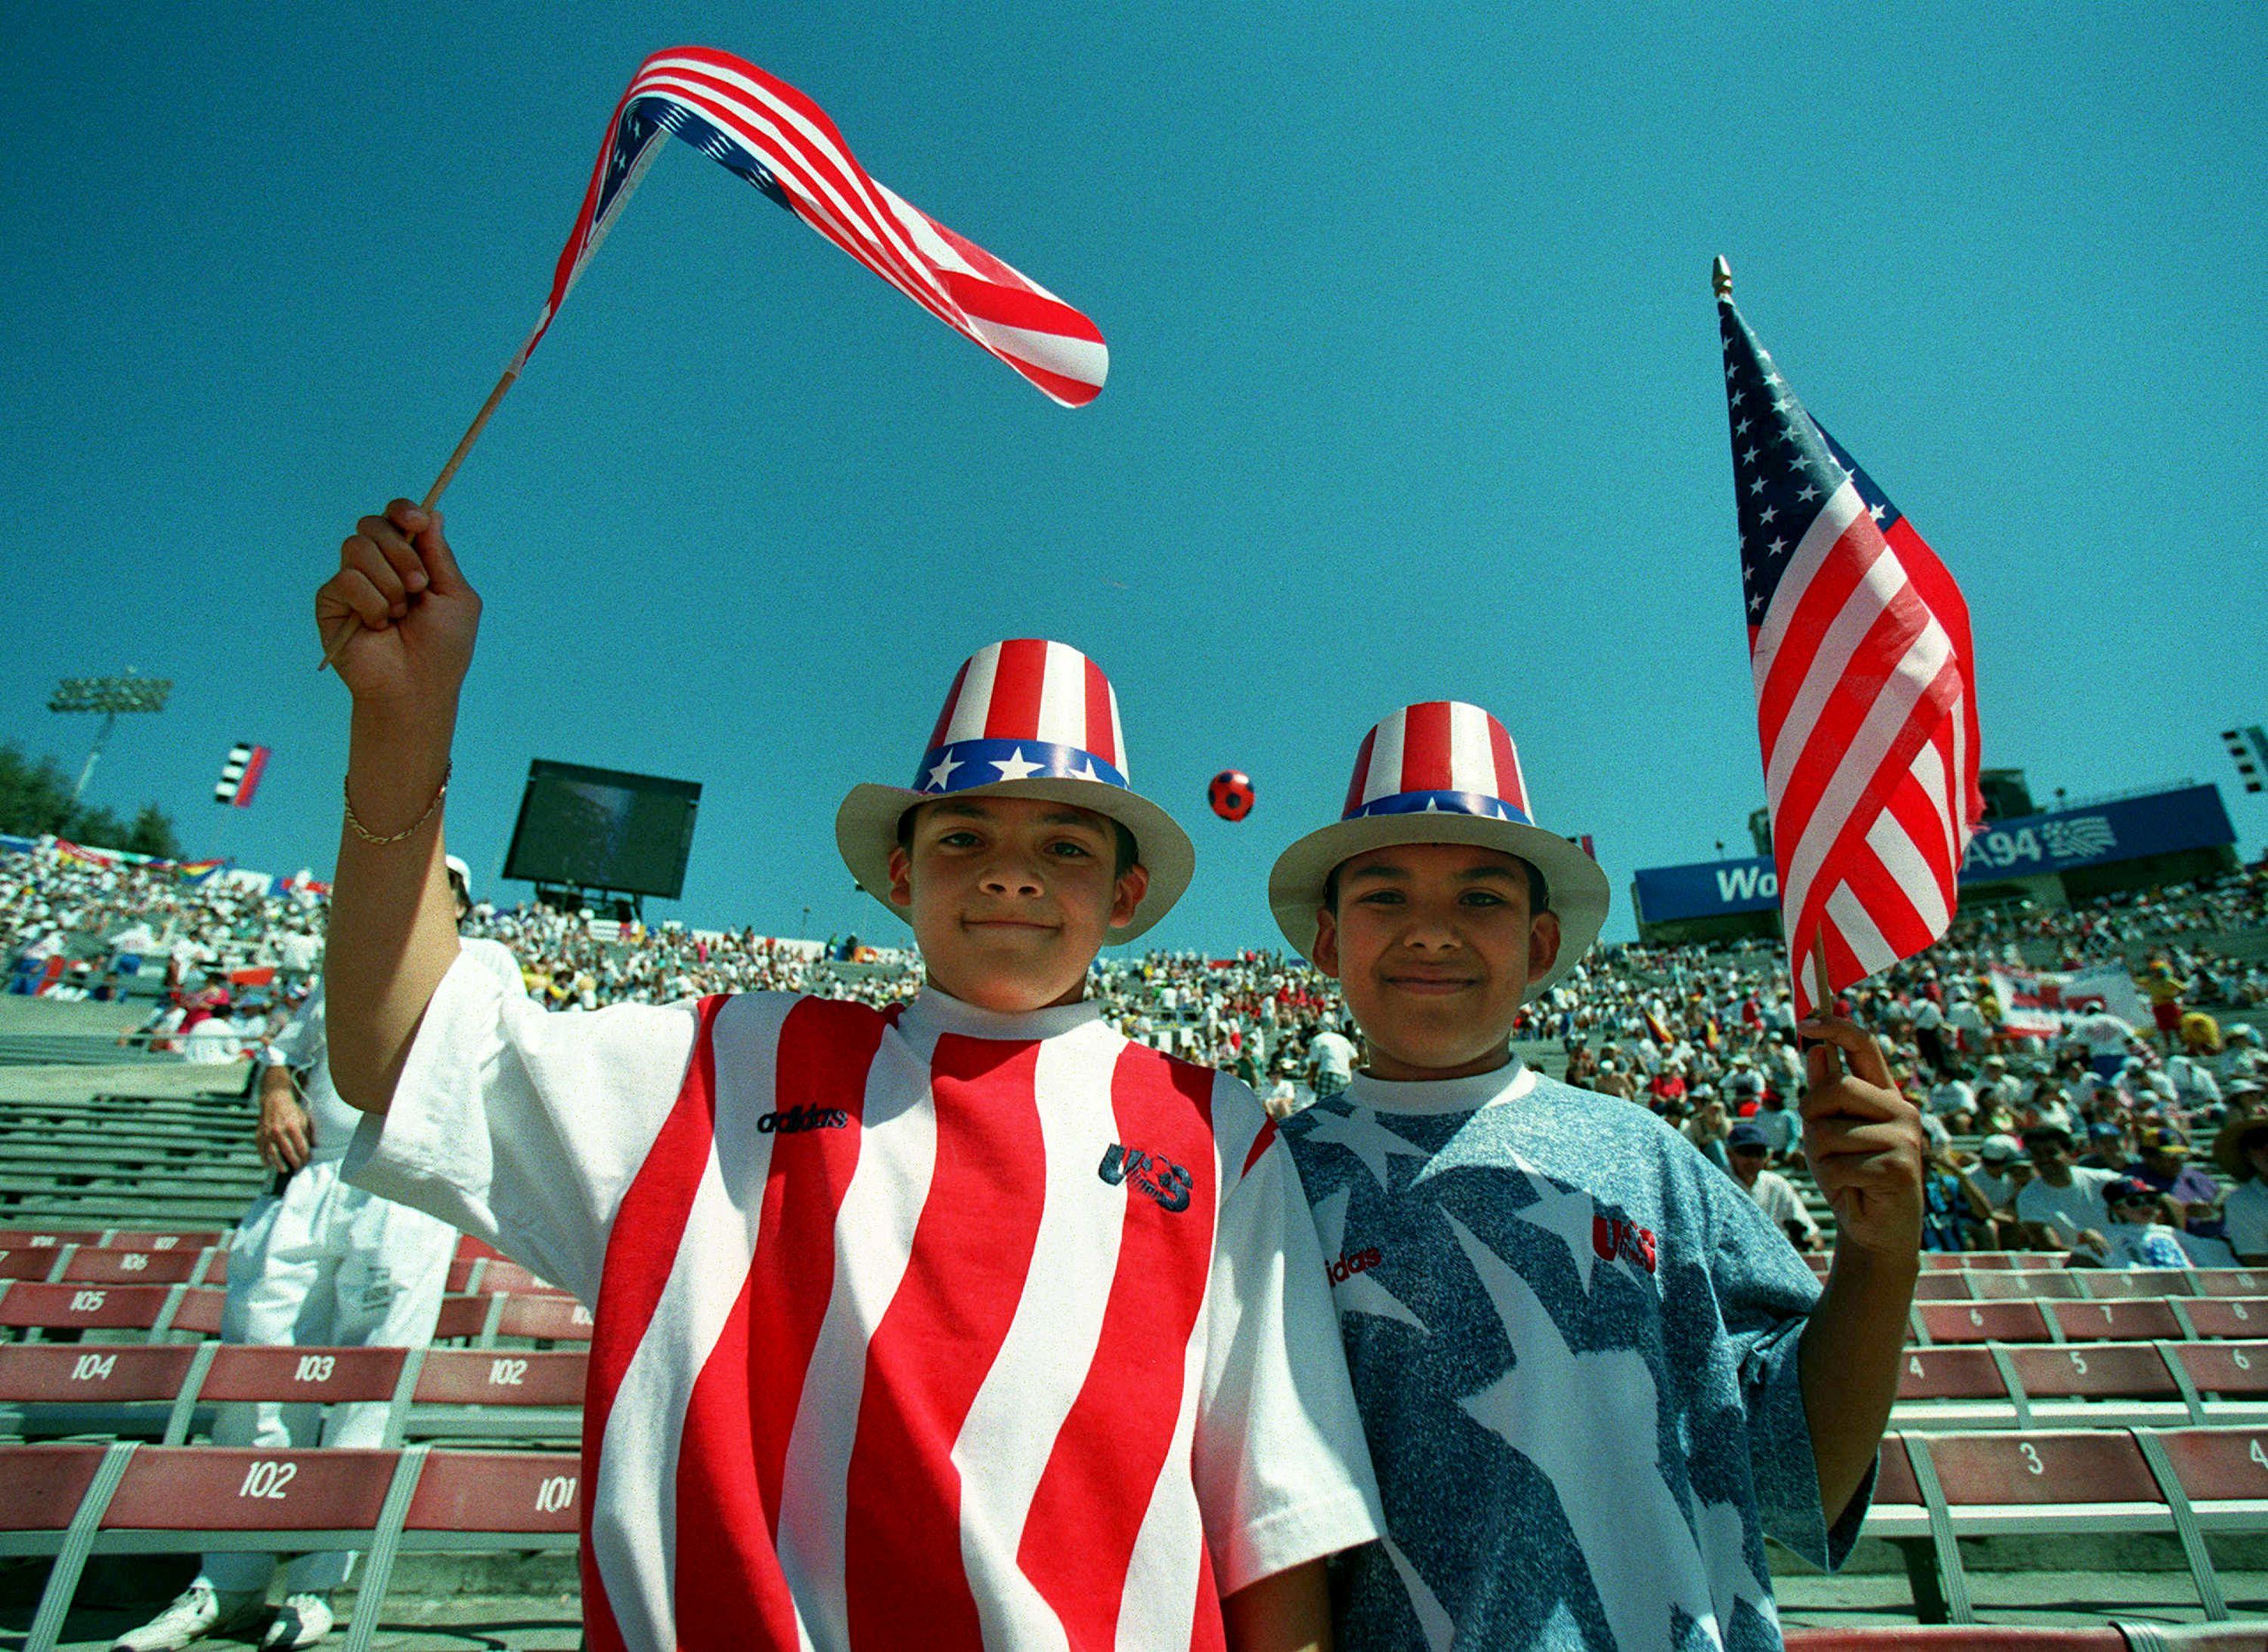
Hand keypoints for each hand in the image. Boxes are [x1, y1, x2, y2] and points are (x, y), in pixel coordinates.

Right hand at [257, 1095, 311, 1172]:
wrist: (275, 1099)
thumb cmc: (292, 1111)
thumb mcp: (304, 1119)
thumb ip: (306, 1134)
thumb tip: (310, 1149)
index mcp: (293, 1127)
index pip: (301, 1147)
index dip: (305, 1157)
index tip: (306, 1161)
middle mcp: (279, 1131)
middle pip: (288, 1152)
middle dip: (294, 1162)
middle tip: (298, 1167)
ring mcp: (267, 1134)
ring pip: (273, 1153)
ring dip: (278, 1164)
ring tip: (284, 1170)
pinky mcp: (259, 1135)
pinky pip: (261, 1150)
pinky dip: (264, 1158)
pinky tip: (268, 1165)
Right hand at [316, 500, 480, 709]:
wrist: (418, 686)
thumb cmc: (443, 648)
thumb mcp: (456, 597)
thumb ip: (440, 554)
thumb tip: (430, 513)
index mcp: (409, 560)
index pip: (396, 517)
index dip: (403, 511)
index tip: (417, 522)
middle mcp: (378, 566)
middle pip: (373, 524)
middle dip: (401, 552)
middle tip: (419, 586)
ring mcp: (352, 582)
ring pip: (357, 547)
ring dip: (389, 583)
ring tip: (400, 614)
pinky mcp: (330, 601)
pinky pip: (346, 579)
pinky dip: (371, 603)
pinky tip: (378, 626)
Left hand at [1799, 1015, 1923, 1261]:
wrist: (1876, 1231)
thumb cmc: (1849, 1176)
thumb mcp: (1827, 1133)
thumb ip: (1825, 1097)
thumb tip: (1818, 1052)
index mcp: (1884, 1094)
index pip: (1865, 1046)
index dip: (1836, 1027)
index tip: (1806, 1020)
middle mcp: (1901, 1109)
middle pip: (1835, 1088)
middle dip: (1812, 1117)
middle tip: (1822, 1146)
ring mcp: (1905, 1138)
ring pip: (1828, 1132)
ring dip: (1820, 1159)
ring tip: (1843, 1175)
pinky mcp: (1900, 1167)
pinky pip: (1838, 1165)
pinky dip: (1832, 1181)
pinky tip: (1853, 1192)